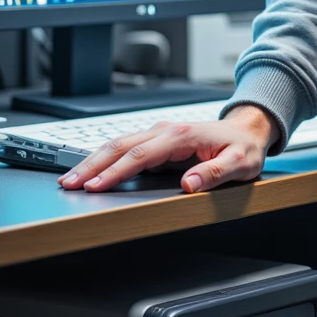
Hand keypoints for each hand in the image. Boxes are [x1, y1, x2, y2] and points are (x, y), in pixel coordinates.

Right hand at [57, 105, 277, 195]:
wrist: (248, 130)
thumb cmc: (244, 148)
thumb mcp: (240, 164)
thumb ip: (215, 173)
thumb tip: (188, 185)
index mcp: (182, 136)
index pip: (141, 154)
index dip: (116, 172)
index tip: (96, 186)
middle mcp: (166, 130)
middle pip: (120, 146)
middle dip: (92, 165)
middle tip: (69, 183)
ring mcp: (160, 133)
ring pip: (118, 144)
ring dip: (93, 161)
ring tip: (71, 178)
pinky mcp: (157, 140)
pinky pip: (126, 148)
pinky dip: (105, 158)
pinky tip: (92, 170)